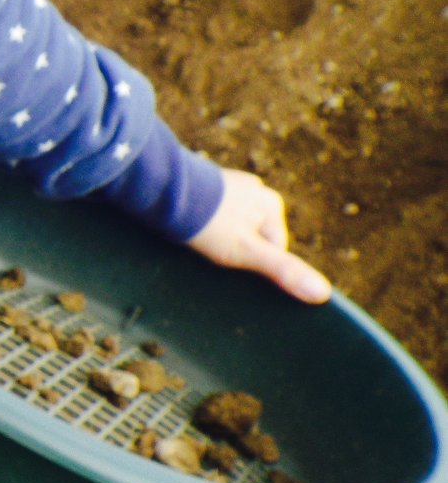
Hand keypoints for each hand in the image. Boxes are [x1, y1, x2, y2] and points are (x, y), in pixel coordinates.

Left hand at [186, 167, 330, 303]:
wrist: (161, 192)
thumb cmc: (207, 223)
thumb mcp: (247, 252)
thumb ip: (283, 270)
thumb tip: (323, 294)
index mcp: (270, 204)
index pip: (274, 250)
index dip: (253, 265)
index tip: (232, 268)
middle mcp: (252, 192)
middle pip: (250, 238)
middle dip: (234, 251)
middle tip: (211, 255)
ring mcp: (227, 188)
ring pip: (228, 228)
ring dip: (214, 239)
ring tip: (197, 244)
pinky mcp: (202, 190)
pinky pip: (208, 216)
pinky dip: (200, 227)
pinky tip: (187, 233)